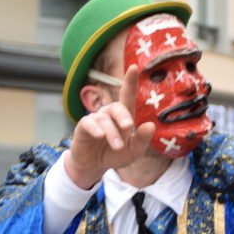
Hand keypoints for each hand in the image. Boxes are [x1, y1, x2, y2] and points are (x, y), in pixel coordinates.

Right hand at [66, 65, 155, 188]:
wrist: (94, 166)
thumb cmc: (115, 155)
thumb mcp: (133, 151)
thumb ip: (142, 140)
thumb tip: (151, 125)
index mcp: (123, 117)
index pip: (127, 96)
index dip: (130, 82)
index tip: (134, 67)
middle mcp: (109, 114)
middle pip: (117, 107)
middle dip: (123, 116)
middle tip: (128, 127)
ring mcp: (95, 119)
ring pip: (104, 119)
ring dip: (112, 133)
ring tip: (118, 147)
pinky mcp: (82, 127)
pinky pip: (88, 123)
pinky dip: (95, 128)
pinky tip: (100, 136)